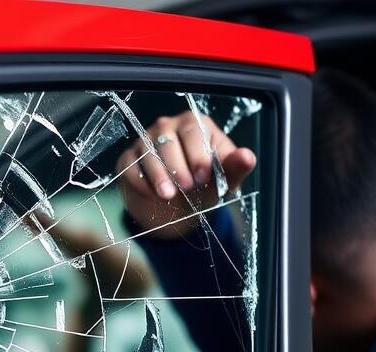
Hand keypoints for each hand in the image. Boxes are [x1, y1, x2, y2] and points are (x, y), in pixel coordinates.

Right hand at [116, 111, 255, 238]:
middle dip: (178, 165)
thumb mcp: (223, 178)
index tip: (204, 176)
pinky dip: (139, 181)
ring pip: (147, 153)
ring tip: (168, 195)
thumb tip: (247, 157)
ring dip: (158, 175)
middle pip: (167, 140)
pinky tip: (151, 194)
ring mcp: (144, 141)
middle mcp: (167, 127)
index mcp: (194, 124)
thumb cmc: (203, 183)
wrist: (176, 203)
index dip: (198, 154)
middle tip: (187, 187)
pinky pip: (129, 166)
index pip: (194, 131)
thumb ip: (235, 166)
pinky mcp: (128, 159)